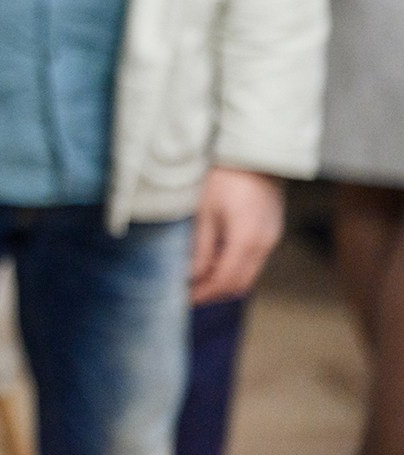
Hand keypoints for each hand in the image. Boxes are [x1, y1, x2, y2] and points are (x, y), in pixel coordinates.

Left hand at [190, 167, 283, 304]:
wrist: (255, 154)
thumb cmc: (224, 178)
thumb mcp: (205, 211)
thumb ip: (200, 247)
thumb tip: (191, 276)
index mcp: (246, 241)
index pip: (224, 281)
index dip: (203, 294)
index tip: (182, 299)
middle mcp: (264, 245)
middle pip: (239, 284)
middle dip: (213, 293)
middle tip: (187, 294)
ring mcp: (272, 239)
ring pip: (249, 275)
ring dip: (224, 282)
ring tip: (197, 280)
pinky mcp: (272, 232)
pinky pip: (254, 261)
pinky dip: (235, 268)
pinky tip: (215, 263)